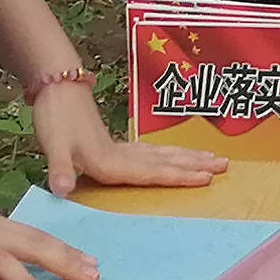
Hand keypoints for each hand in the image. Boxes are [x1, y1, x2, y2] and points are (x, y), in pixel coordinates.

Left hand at [26, 86, 212, 197]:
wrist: (55, 88)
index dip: (179, 175)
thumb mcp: (53, 145)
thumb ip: (60, 169)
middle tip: (226, 165)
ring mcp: (121, 148)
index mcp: (110, 161)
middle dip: (195, 164)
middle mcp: (121, 155)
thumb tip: (61, 191)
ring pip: (161, 154)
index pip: (152, 171)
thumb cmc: (54, 118)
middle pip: (165, 161)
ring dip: (188, 157)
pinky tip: (175, 155)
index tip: (206, 177)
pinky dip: (168, 154)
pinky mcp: (115, 144)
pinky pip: (150, 152)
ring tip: (213, 158)